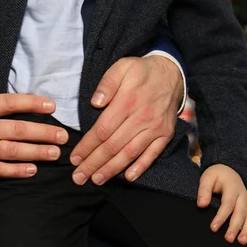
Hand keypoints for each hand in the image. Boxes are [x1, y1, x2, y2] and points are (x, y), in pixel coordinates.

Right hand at [0, 53, 67, 178]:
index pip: (9, 103)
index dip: (31, 102)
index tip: (51, 105)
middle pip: (17, 129)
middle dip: (42, 132)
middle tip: (63, 136)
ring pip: (11, 150)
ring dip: (35, 152)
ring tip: (55, 153)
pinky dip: (14, 171)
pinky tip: (32, 171)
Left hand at [69, 55, 181, 185]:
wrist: (172, 72)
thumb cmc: (141, 71)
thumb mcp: (121, 67)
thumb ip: (107, 83)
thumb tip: (95, 103)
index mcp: (127, 102)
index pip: (102, 130)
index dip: (87, 147)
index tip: (75, 158)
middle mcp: (141, 118)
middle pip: (113, 146)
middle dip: (94, 164)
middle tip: (79, 177)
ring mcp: (155, 128)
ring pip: (130, 153)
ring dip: (112, 169)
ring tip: (97, 180)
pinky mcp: (165, 134)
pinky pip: (153, 154)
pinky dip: (141, 167)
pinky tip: (128, 177)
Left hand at [197, 164, 246, 243]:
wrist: (229, 170)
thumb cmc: (216, 176)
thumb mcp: (207, 178)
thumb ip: (204, 190)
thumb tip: (201, 205)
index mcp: (232, 187)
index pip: (228, 204)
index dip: (221, 217)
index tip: (213, 228)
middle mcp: (243, 196)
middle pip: (241, 213)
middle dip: (235, 227)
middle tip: (228, 239)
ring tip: (241, 243)